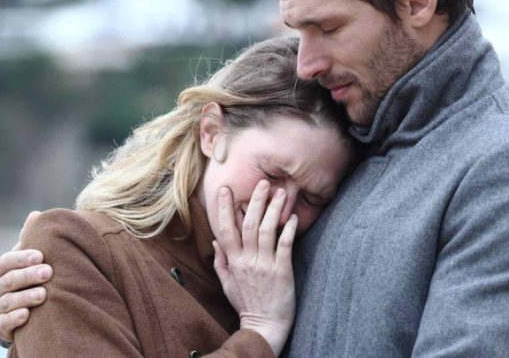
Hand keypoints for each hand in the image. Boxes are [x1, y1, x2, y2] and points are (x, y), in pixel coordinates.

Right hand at [0, 211, 52, 341]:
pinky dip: (15, 319)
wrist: (10, 310)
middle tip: (48, 272)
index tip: (40, 255)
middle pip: (8, 281)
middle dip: (28, 276)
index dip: (21, 258)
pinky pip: (4, 323)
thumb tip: (36, 215)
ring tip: (44, 294)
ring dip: (25, 297)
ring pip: (7, 302)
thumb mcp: (24, 260)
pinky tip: (27, 314)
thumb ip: (29, 240)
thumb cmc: (21, 279)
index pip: (6, 262)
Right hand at [213, 181, 297, 356]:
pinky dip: (288, 229)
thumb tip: (215, 241)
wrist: (264, 326)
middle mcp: (247, 260)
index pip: (225, 229)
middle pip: (248, 224)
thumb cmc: (246, 304)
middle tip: (262, 182)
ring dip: (273, 209)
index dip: (224, 208)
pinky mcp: (281, 271)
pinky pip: (284, 245)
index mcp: (233, 261)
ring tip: (281, 192)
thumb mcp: (227, 284)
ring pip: (266, 230)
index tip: (225, 189)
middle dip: (254, 201)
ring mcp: (264, 265)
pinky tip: (293, 217)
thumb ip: (221, 261)